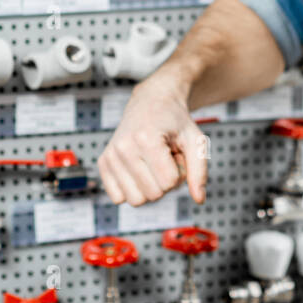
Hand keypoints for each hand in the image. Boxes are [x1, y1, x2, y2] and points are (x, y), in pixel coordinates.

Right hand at [97, 66, 209, 205]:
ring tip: (153, 162)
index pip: (169, 183)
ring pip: (135, 201)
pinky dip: (132, 188)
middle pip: (153, 194)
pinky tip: (139, 168)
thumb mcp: (195, 140)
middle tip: (165, 157)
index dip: (180, 172)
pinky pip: (118, 198)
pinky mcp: (103, 163)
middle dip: (165, 181)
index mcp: (146, 139)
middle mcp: (124, 147)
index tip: (176, 154)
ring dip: (149, 185)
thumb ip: (199, 171)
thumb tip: (199, 199)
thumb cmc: (175, 121)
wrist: (152, 101)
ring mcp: (111, 156)